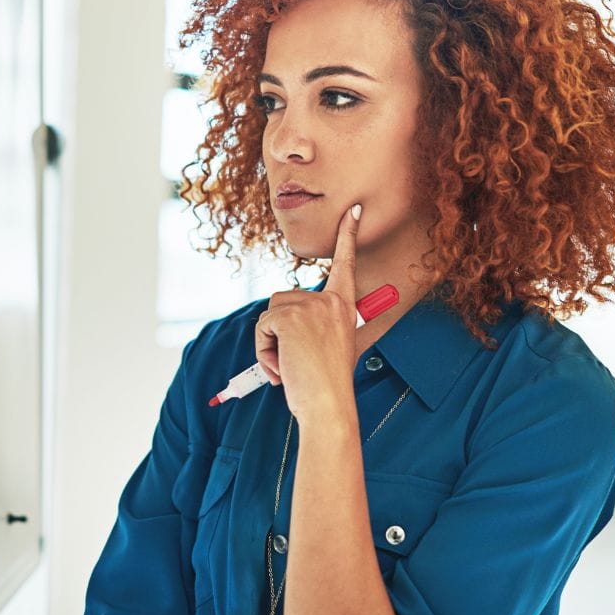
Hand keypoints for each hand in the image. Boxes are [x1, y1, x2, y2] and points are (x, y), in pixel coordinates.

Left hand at [254, 204, 361, 425]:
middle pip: (283, 299)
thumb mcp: (331, 346)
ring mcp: (310, 306)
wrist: (328, 405)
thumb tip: (284, 322)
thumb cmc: (328, 384)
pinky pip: (262, 327)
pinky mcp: (288, 316)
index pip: (345, 264)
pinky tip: (282, 368)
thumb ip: (316, 326)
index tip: (352, 210)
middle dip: (278, 331)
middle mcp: (330, 300)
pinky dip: (264, 350)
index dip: (347, 235)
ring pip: (270, 313)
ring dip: (270, 342)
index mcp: (344, 306)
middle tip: (296, 362)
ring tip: (289, 366)